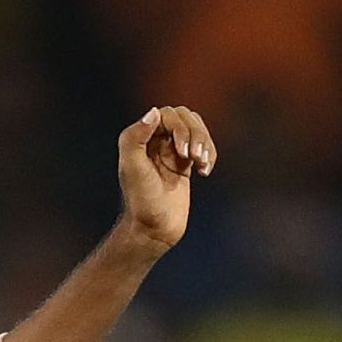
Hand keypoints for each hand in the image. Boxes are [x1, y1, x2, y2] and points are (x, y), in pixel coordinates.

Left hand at [117, 104, 214, 254]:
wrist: (152, 230)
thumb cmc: (141, 201)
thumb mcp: (132, 168)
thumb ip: (135, 138)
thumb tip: (154, 111)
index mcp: (140, 139)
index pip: (167, 114)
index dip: (179, 127)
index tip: (182, 152)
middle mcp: (155, 142)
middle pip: (185, 117)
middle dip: (194, 133)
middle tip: (193, 157)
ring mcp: (171, 153)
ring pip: (196, 129)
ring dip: (205, 142)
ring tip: (201, 164)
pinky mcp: (184, 165)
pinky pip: (203, 146)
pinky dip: (210, 154)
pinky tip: (205, 171)